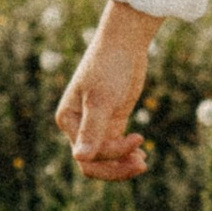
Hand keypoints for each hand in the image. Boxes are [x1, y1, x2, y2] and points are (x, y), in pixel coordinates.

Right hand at [58, 2, 161, 183]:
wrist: (125, 43)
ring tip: (143, 163)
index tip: (138, 138)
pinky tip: (141, 155)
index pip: (87, 155)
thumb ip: (92, 130)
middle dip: (116, 167)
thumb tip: (80, 158)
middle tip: (142, 164)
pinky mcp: (111, 121)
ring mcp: (95, 124)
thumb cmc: (109, 66)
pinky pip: (114, 147)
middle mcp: (77, 125)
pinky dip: (126, 153)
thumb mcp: (101, 99)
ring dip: (122, 163)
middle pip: (93, 162)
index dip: (113, 154)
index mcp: (68, 120)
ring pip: (105, 157)